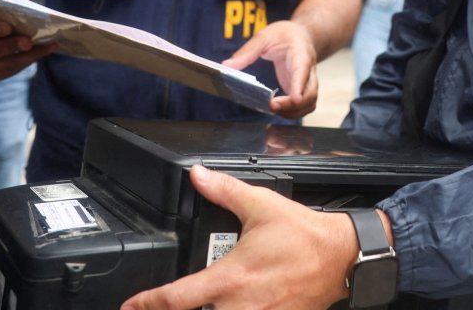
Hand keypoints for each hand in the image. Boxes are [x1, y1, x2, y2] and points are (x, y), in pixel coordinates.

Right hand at [0, 8, 54, 82]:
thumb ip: (1, 13)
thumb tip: (29, 15)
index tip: (8, 27)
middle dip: (13, 45)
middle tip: (29, 41)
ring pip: (8, 63)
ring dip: (31, 54)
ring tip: (50, 45)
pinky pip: (14, 68)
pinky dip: (31, 59)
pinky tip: (46, 50)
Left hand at [121, 165, 353, 309]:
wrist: (342, 257)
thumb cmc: (303, 235)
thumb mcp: (260, 205)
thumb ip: (223, 191)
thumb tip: (198, 175)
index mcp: (230, 279)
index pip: (177, 299)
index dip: (148, 304)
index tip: (130, 306)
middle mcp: (240, 307)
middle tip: (155, 308)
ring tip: (194, 306)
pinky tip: (227, 308)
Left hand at [223, 20, 318, 118]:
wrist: (301, 35)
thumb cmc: (284, 35)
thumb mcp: (264, 36)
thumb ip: (248, 51)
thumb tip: (227, 66)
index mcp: (301, 54)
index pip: (303, 72)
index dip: (299, 86)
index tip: (295, 99)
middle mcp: (309, 71)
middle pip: (310, 93)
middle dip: (293, 105)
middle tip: (272, 106)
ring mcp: (308, 82)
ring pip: (310, 102)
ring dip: (294, 112)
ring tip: (272, 110)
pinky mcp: (302, 90)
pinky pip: (305, 106)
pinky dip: (294, 113)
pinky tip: (278, 111)